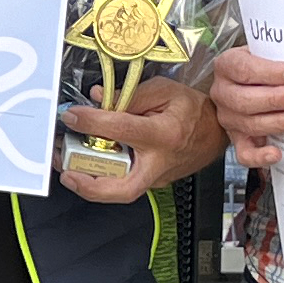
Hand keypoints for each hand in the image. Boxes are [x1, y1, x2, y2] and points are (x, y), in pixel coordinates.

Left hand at [60, 74, 227, 201]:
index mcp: (163, 134)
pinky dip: (104, 178)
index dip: (91, 122)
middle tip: (66, 173)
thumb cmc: (193, 110)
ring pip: (120, 192)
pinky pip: (124, 183)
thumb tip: (97, 97)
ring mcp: (157, 177)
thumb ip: (129, 94)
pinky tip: (88, 165)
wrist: (217, 132)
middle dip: (90, 186)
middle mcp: (160, 162)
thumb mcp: (164, 90)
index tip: (72, 116)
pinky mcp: (153, 183)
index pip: (121, 129)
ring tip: (68, 168)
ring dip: (90, 184)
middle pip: (123, 189)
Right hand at [208, 47, 283, 166]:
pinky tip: (277, 153)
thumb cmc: (262, 68)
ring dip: (279, 123)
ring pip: (249, 124)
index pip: (243, 69)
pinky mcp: (237, 140)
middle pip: (244, 100)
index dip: (271, 73)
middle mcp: (223, 93)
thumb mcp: (268, 54)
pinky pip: (244, 153)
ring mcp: (229, 119)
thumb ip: (283, 57)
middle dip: (277, 100)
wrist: (248, 87)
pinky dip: (260, 156)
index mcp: (227, 65)